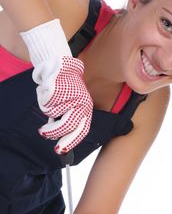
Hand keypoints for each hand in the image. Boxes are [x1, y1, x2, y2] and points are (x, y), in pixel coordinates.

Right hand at [20, 19, 92, 153]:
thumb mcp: (72, 104)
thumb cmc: (66, 87)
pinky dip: (43, 98)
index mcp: (86, 108)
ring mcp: (70, 95)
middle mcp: (81, 103)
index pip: (81, 130)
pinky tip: (48, 89)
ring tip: (49, 100)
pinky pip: (46, 102)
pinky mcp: (59, 88)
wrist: (61, 63)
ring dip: (47, 109)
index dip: (70, 141)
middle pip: (67, 125)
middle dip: (54, 132)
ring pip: (52, 113)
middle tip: (43, 133)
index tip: (61, 150)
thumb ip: (68, 118)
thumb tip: (59, 137)